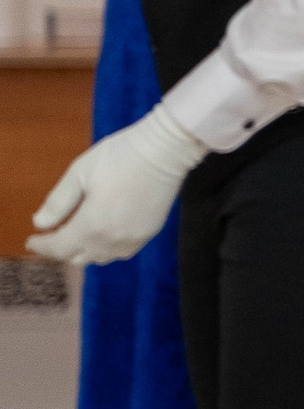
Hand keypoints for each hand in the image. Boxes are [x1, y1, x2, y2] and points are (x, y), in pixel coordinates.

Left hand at [26, 105, 208, 264]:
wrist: (165, 150)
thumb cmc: (120, 156)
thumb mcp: (79, 173)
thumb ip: (58, 202)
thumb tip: (40, 223)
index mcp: (92, 224)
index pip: (59, 248)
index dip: (42, 245)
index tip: (32, 240)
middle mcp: (113, 238)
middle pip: (79, 258)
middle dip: (63, 249)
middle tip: (54, 237)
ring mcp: (134, 238)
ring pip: (102, 258)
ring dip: (86, 251)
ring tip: (78, 236)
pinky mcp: (150, 232)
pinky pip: (122, 252)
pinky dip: (108, 249)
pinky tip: (105, 234)